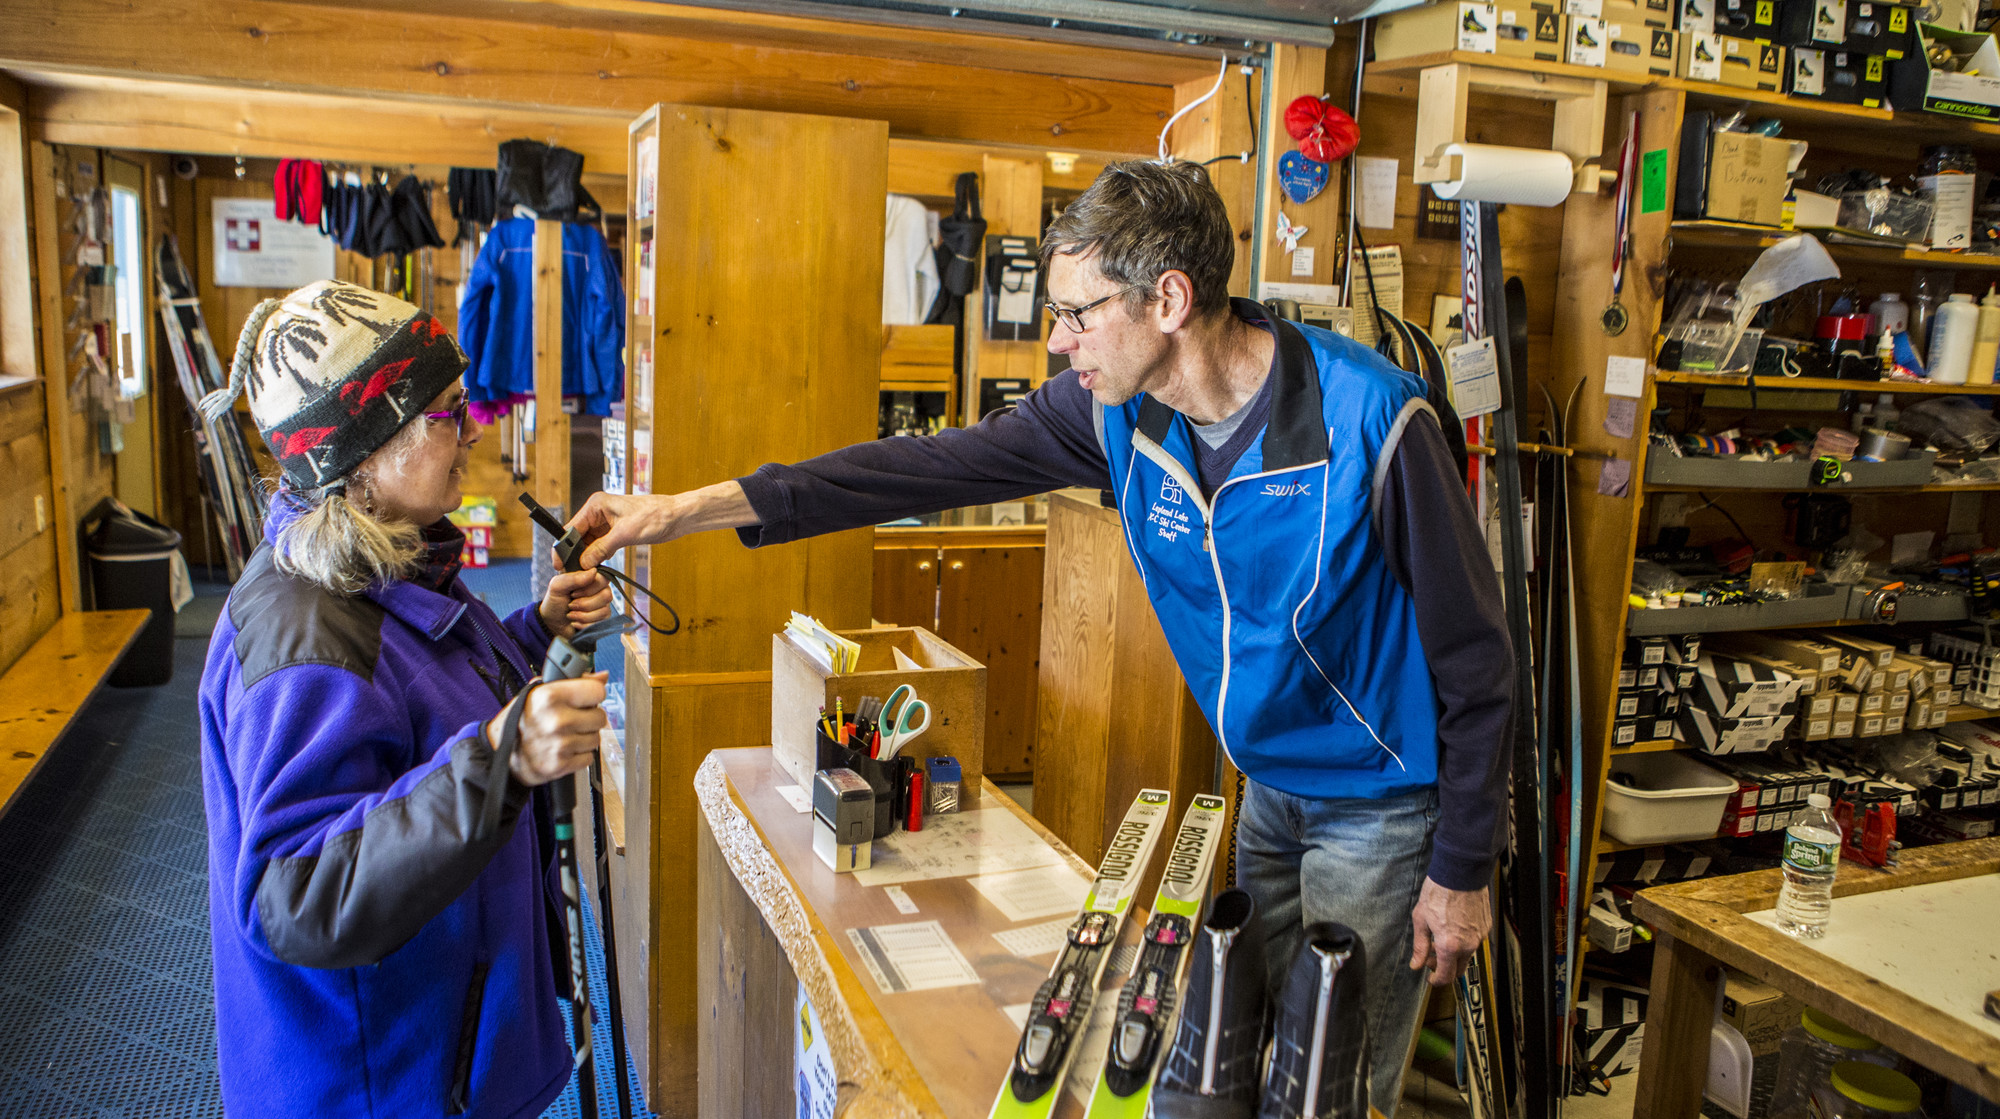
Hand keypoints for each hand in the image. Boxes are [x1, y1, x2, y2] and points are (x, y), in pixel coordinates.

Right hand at [490, 672, 608, 786]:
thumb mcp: (538, 693)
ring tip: (564, 736)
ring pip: (595, 739)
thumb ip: (572, 682)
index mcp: (550, 696)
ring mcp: (560, 744)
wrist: (499, 753)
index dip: (592, 695)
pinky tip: (563, 750)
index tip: (585, 699)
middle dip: (589, 719)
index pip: (597, 690)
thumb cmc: (519, 721)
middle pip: (600, 717)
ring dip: (584, 738)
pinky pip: (588, 758)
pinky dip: (579, 756)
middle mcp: (556, 720)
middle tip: (571, 720)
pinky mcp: (561, 764)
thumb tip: (601, 676)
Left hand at [538, 561, 612, 639]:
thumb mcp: (557, 586)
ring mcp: (603, 604)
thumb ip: (573, 578)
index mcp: (590, 577)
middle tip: (571, 605)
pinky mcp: (603, 618)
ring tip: (571, 614)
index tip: (573, 593)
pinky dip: (584, 624)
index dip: (588, 589)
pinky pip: (601, 622)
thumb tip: (593, 572)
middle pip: (606, 595)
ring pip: (604, 610)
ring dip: (583, 615)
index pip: (602, 578)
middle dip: (584, 604)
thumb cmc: (555, 601)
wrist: (552, 623)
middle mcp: (600, 589)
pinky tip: (576, 622)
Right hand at [568, 481, 757, 568]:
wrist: (676, 516)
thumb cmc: (654, 516)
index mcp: (596, 505)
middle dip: (575, 554)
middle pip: (578, 536)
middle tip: (571, 574)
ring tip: (583, 574)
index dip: (563, 547)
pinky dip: (598, 556)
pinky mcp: (616, 532)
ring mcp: (607, 522)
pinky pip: (600, 546)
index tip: (559, 565)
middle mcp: (598, 512)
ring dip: (586, 557)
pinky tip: (596, 568)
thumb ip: (601, 548)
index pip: (571, 528)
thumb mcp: (625, 534)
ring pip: (589, 543)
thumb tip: (584, 563)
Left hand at [1408, 879, 1491, 986]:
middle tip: (1432, 956)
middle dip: (1444, 968)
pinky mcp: (1485, 927)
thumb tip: (1416, 964)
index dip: (1436, 980)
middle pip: (1458, 970)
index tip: (1430, 977)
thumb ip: (1420, 946)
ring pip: (1467, 955)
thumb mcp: (1421, 919)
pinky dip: (1464, 942)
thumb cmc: (1439, 892)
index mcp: (1449, 946)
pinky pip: (1474, 941)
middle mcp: (1468, 945)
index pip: (1446, 976)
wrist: (1460, 873)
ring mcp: (1479, 936)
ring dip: (1453, 954)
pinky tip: (1453, 927)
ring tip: (1440, 937)